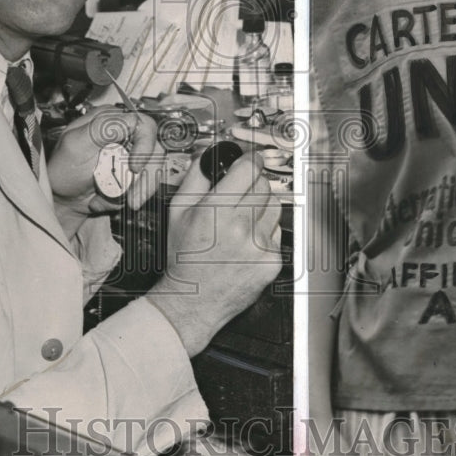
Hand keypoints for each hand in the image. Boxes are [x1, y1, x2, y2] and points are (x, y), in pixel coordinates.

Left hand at [46, 107, 160, 216]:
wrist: (63, 199)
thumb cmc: (63, 171)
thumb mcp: (76, 145)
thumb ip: (100, 129)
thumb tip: (129, 120)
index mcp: (110, 118)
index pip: (143, 124)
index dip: (144, 146)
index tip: (135, 168)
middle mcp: (124, 133)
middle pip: (154, 150)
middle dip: (142, 178)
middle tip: (129, 198)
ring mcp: (130, 154)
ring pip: (152, 170)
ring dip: (133, 191)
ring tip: (109, 200)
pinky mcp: (133, 172)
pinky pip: (145, 185)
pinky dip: (127, 196)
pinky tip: (106, 199)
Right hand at [146, 153, 282, 355]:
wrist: (193, 300)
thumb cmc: (184, 257)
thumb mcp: (178, 211)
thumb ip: (195, 177)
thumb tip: (210, 155)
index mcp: (215, 210)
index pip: (249, 169)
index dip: (251, 161)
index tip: (251, 161)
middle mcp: (240, 227)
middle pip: (264, 185)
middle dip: (253, 184)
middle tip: (240, 194)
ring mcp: (259, 246)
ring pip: (274, 207)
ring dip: (261, 208)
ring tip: (241, 221)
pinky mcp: (271, 261)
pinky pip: (277, 233)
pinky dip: (265, 233)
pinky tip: (246, 243)